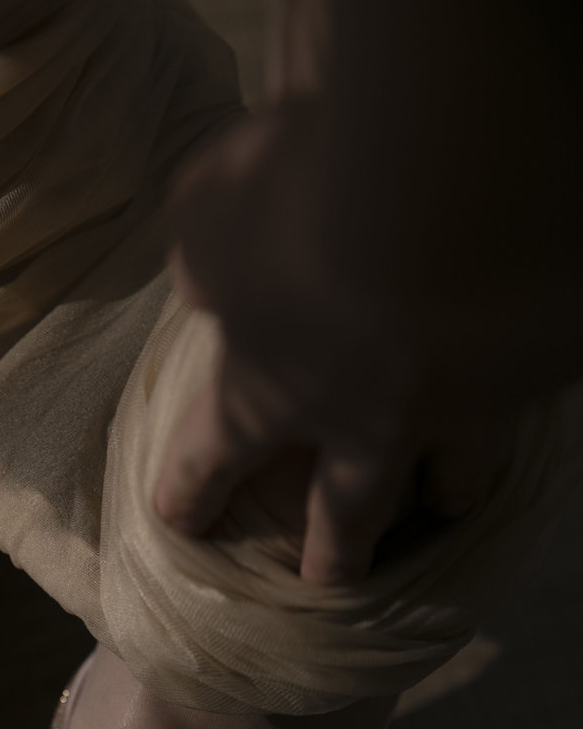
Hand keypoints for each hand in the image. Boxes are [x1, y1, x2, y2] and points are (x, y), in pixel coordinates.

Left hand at [155, 100, 572, 585]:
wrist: (451, 145)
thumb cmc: (299, 179)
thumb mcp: (211, 214)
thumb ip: (204, 265)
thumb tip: (205, 285)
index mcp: (268, 393)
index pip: (212, 459)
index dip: (191, 492)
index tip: (181, 522)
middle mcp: (370, 421)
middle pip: (348, 518)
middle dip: (333, 558)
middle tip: (327, 583)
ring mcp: (467, 400)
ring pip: (458, 475)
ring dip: (446, 491)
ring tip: (447, 500)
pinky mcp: (546, 359)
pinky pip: (536, 388)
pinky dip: (525, 381)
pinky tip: (527, 369)